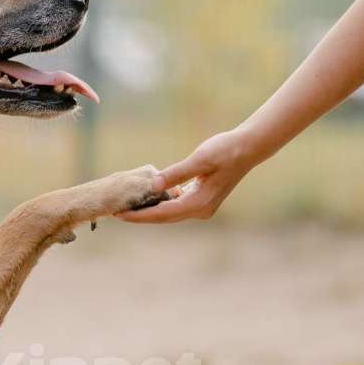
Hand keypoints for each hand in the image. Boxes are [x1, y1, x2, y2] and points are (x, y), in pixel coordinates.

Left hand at [116, 128, 260, 223]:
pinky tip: (147, 196)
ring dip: (149, 209)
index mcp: (199, 203)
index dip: (139, 215)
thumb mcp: (200, 159)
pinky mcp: (202, 198)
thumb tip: (153, 185)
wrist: (248, 148)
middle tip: (115, 211)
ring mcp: (202, 206)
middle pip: (163, 217)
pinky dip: (161, 201)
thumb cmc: (225, 150)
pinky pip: (176, 204)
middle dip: (140, 215)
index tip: (119, 214)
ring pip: (169, 212)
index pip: (162, 214)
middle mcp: (200, 210)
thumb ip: (176, 173)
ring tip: (127, 205)